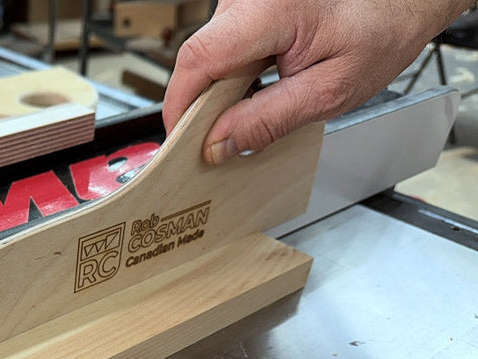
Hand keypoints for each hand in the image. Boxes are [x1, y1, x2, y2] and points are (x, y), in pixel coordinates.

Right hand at [162, 0, 471, 163]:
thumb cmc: (378, 31)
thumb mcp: (329, 92)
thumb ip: (270, 120)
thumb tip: (219, 145)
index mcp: (270, 9)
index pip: (199, 59)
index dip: (181, 105)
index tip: (180, 143)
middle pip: (199, 59)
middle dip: (202, 106)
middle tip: (218, 144)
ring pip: (207, 56)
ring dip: (219, 92)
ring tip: (246, 114)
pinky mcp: (243, 7)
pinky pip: (221, 48)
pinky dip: (230, 77)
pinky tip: (252, 92)